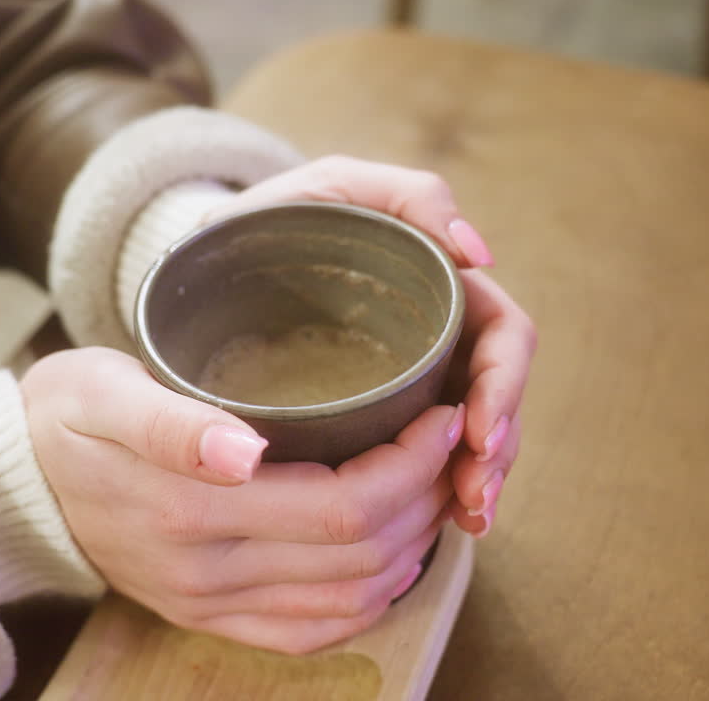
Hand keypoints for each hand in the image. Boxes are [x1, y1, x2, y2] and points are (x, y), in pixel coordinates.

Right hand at [21, 347, 459, 653]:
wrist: (19, 482)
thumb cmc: (68, 416)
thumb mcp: (102, 392)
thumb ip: (171, 425)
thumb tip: (243, 452)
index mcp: (189, 509)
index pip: (341, 507)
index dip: (409, 467)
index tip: (440, 414)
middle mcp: (207, 572)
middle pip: (359, 555)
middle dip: (423, 498)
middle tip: (449, 443)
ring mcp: (210, 604)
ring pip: (349, 599)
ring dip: (410, 547)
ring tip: (431, 488)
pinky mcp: (208, 618)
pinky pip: (310, 634)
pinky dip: (368, 602)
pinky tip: (390, 560)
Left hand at [211, 156, 536, 536]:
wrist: (205, 260)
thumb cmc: (275, 216)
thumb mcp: (336, 187)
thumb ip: (409, 197)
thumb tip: (481, 255)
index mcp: (441, 288)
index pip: (502, 339)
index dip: (503, 386)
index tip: (477, 432)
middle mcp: (436, 338)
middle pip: (494, 400)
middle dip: (496, 450)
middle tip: (473, 496)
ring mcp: (410, 380)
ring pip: (468, 438)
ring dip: (477, 480)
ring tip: (466, 517)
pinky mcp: (376, 416)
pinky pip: (424, 460)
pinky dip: (439, 492)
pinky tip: (442, 521)